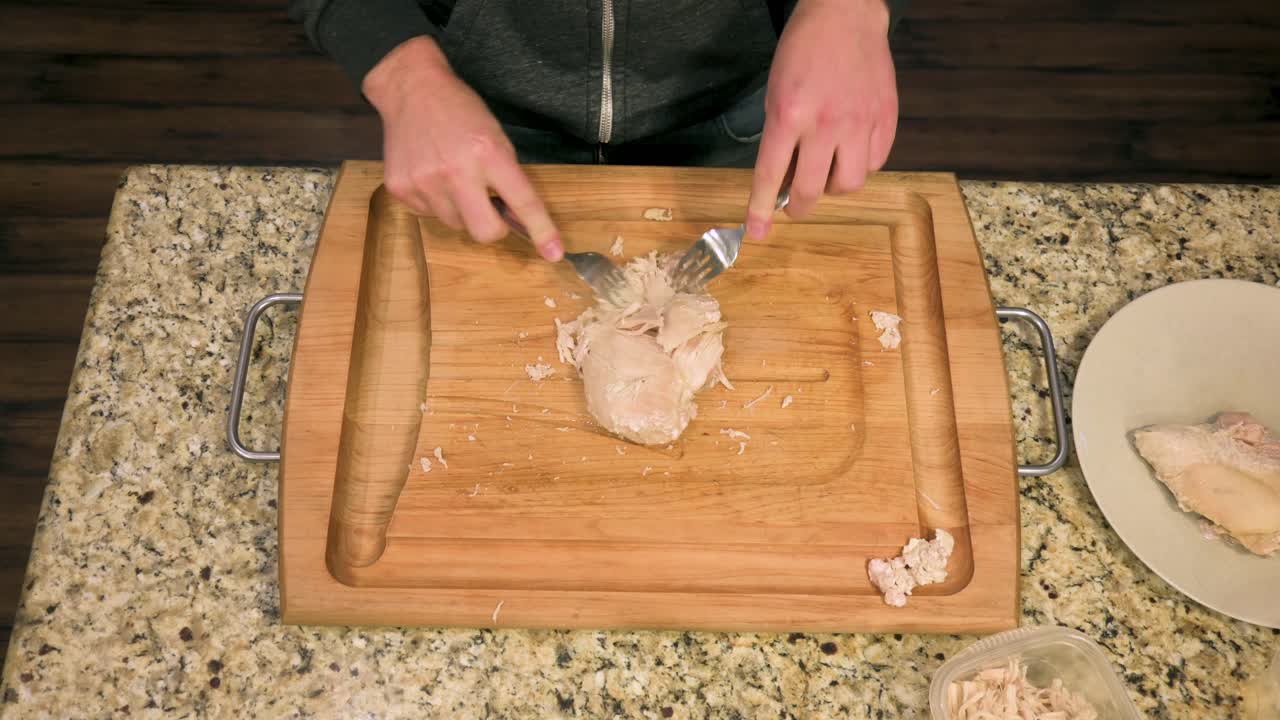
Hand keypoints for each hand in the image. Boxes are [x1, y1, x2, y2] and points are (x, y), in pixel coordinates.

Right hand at [363, 37, 562, 260]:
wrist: (411, 89)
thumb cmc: (460, 111)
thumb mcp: (495, 136)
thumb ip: (507, 176)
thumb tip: (517, 219)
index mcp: (488, 153)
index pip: (522, 201)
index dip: (541, 230)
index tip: (553, 252)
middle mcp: (455, 171)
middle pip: (485, 232)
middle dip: (493, 227)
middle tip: (489, 207)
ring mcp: (424, 182)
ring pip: (455, 225)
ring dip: (461, 210)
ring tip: (452, 176)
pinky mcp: (400, 188)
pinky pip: (429, 214)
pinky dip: (436, 201)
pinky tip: (430, 173)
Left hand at [746, 0, 897, 238]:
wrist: (845, 15)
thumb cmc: (803, 51)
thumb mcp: (775, 92)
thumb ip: (779, 137)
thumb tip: (783, 181)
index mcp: (789, 114)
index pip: (770, 175)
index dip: (761, 209)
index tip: (756, 232)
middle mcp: (825, 123)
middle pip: (812, 189)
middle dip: (799, 207)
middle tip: (795, 206)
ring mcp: (860, 122)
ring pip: (848, 184)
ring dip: (832, 188)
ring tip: (825, 173)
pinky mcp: (885, 119)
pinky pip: (874, 163)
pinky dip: (859, 167)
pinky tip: (850, 153)